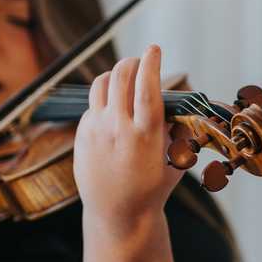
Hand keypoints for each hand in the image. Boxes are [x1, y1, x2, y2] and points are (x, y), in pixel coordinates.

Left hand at [74, 45, 182, 244]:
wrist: (117, 214)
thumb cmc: (153, 187)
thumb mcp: (176, 161)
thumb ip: (178, 132)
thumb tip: (179, 108)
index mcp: (145, 134)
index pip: (147, 86)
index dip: (151, 62)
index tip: (154, 48)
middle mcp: (118, 128)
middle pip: (120, 77)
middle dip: (132, 62)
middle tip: (140, 61)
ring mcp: (96, 131)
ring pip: (100, 85)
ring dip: (114, 75)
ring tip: (124, 78)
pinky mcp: (82, 136)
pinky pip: (91, 106)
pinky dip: (104, 99)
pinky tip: (113, 107)